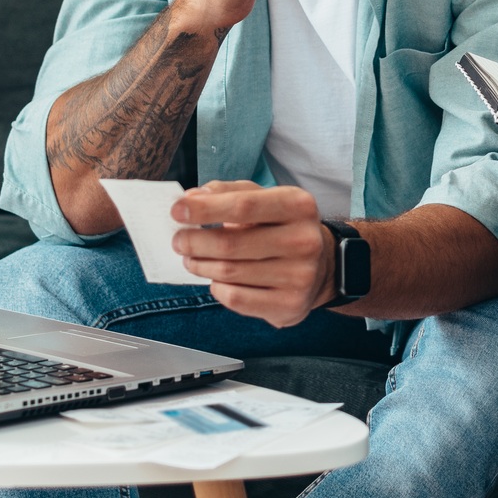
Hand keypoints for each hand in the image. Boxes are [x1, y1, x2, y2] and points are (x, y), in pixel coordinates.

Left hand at [172, 181, 334, 327]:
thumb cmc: (281, 227)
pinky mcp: (289, 304)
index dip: (204, 209)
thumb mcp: (264, 199)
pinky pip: (236, 298)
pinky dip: (217, 288)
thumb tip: (191, 198)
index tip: (177, 211)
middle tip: (179, 241)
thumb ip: (228, 193)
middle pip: (230, 243)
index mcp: (298, 205)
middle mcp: (304, 240)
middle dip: (194, 242)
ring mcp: (299, 276)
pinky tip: (217, 279)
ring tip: (192, 259)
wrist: (320, 266)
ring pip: (229, 273)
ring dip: (200, 265)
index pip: (243, 205)